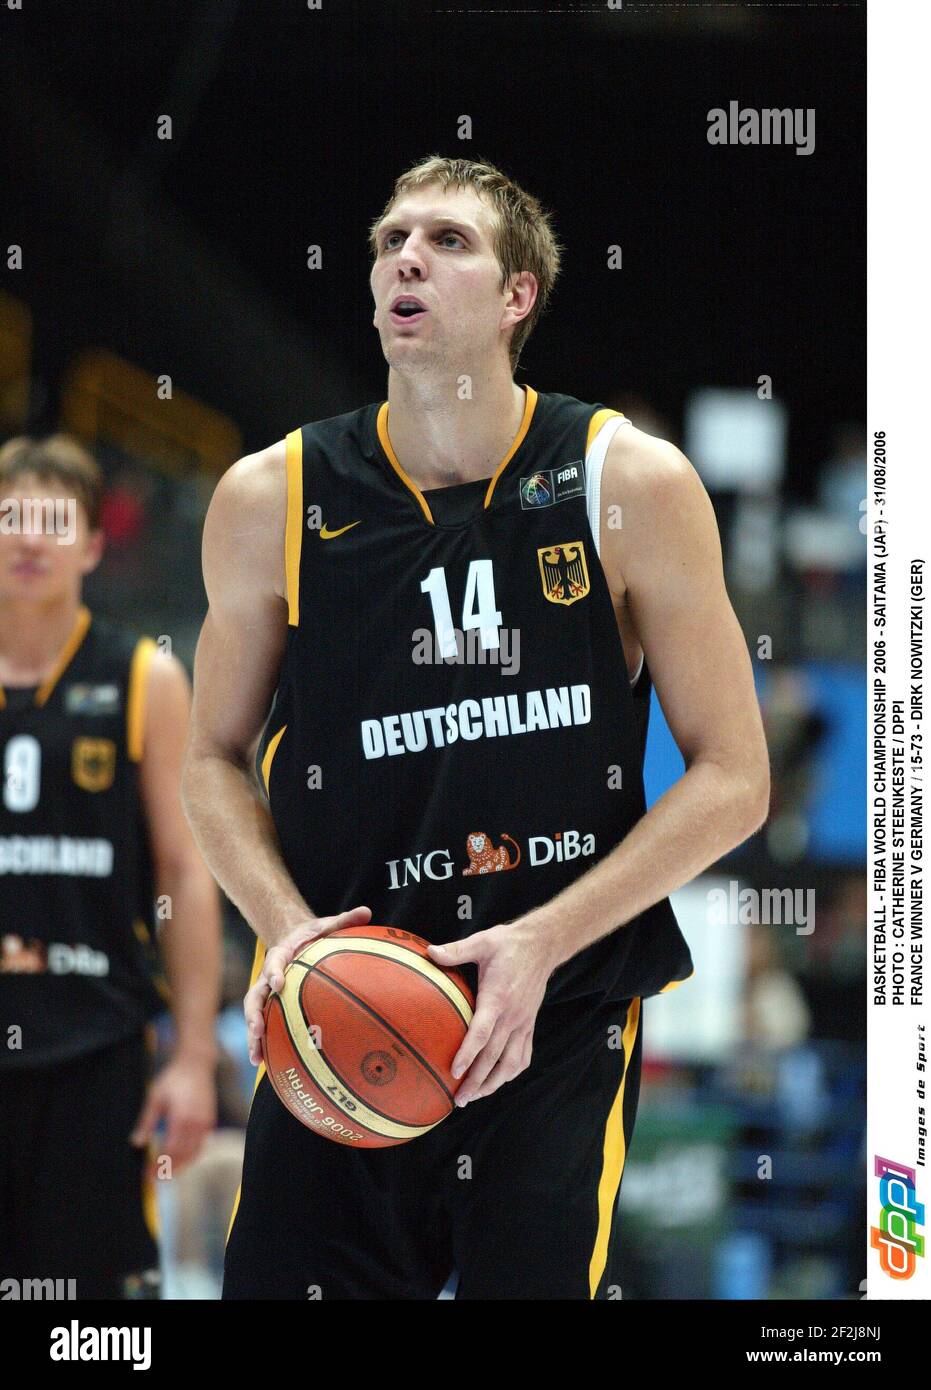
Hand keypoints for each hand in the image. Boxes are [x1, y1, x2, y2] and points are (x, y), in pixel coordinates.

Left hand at [130, 1055, 216, 1175]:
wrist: (196, 1064)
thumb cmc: (173, 1079)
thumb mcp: (155, 1097)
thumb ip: (146, 1121)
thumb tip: (137, 1143)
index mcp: (181, 1119)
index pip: (169, 1151)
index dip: (159, 1165)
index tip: (148, 1175)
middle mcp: (196, 1124)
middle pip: (183, 1157)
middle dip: (169, 1170)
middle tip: (155, 1177)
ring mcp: (205, 1124)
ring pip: (194, 1153)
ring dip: (181, 1166)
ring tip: (167, 1172)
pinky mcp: (210, 1121)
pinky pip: (201, 1145)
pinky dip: (191, 1156)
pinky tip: (180, 1158)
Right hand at [244, 905, 372, 1065]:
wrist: (292, 937)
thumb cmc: (313, 934)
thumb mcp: (327, 924)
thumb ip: (345, 920)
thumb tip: (367, 911)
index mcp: (281, 954)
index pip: (275, 962)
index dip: (274, 972)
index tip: (279, 983)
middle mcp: (269, 974)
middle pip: (255, 995)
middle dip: (254, 1013)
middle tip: (257, 1030)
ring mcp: (266, 991)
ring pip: (255, 1014)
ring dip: (253, 1035)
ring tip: (256, 1058)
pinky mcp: (270, 1004)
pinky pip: (263, 1023)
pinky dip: (261, 1042)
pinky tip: (264, 1063)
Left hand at [427, 919, 554, 1105]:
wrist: (543, 945)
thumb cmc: (508, 944)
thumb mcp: (481, 942)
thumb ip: (456, 951)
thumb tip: (428, 953)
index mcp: (497, 998)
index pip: (481, 1033)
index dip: (468, 1054)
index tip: (454, 1072)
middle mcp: (512, 1015)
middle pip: (493, 1056)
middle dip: (476, 1081)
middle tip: (458, 1099)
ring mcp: (523, 1022)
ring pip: (510, 1062)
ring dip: (494, 1083)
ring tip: (476, 1096)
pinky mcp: (530, 1024)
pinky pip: (524, 1055)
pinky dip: (512, 1072)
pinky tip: (499, 1080)